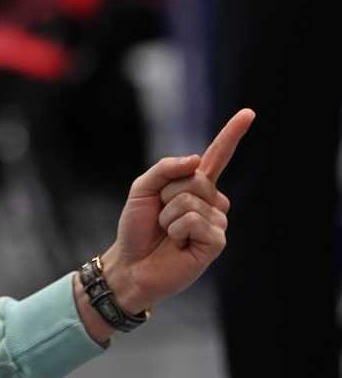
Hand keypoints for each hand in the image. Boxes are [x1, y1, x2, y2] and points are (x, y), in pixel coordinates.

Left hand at [102, 109, 254, 313]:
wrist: (129, 264)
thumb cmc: (137, 227)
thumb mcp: (143, 188)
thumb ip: (166, 168)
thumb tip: (198, 160)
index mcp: (195, 185)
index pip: (218, 156)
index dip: (233, 134)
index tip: (249, 113)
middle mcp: (211, 201)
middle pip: (196, 178)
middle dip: (168, 193)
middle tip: (160, 216)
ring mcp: (216, 222)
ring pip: (192, 200)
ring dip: (169, 215)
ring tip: (167, 232)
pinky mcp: (215, 242)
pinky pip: (194, 221)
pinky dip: (177, 229)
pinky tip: (178, 244)